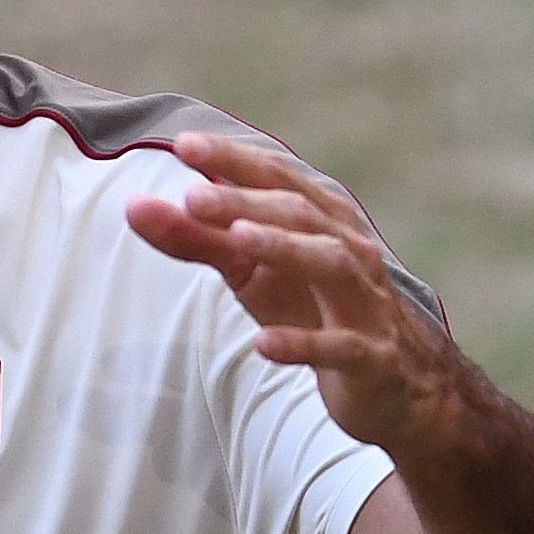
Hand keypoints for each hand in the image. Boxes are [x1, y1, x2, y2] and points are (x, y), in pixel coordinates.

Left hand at [123, 133, 466, 452]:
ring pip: (332, 264)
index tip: (184, 145)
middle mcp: (351, 251)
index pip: (278, 178)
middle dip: (247, 201)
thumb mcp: (252, 274)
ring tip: (237, 237)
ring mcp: (367, 305)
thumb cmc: (316, 312)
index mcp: (324, 221)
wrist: (399, 387)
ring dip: (284, 248)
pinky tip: (265, 344)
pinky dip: (304, 343)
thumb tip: (134, 206)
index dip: (234, 160)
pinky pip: (341, 348)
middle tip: (193, 194)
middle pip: (301, 214)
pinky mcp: (373, 359)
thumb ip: (198, 239)